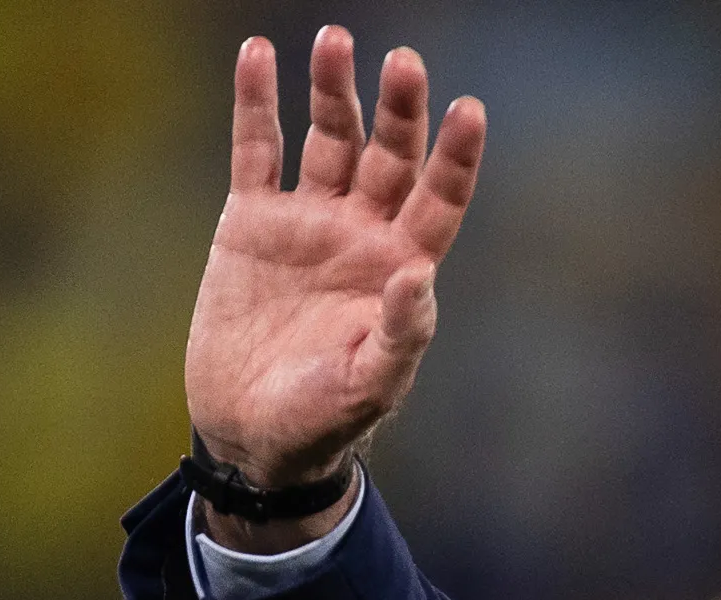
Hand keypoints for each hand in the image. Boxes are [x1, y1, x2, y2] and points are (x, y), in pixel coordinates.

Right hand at [183, 27, 486, 537]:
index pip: (440, 198)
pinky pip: (257, 150)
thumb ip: (401, 335)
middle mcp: (361, 234)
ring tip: (334, 42)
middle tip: (404, 62)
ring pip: (328, 139)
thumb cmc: (322, 420)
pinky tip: (259, 55)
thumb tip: (419, 276)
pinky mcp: (252, 222)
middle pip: (389, 155)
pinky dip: (258, 103)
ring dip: (333, 91)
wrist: (251, 436)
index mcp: (401, 269)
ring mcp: (308, 222)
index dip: (456, 156)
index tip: (469, 110)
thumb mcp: (368, 387)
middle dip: (399, 110)